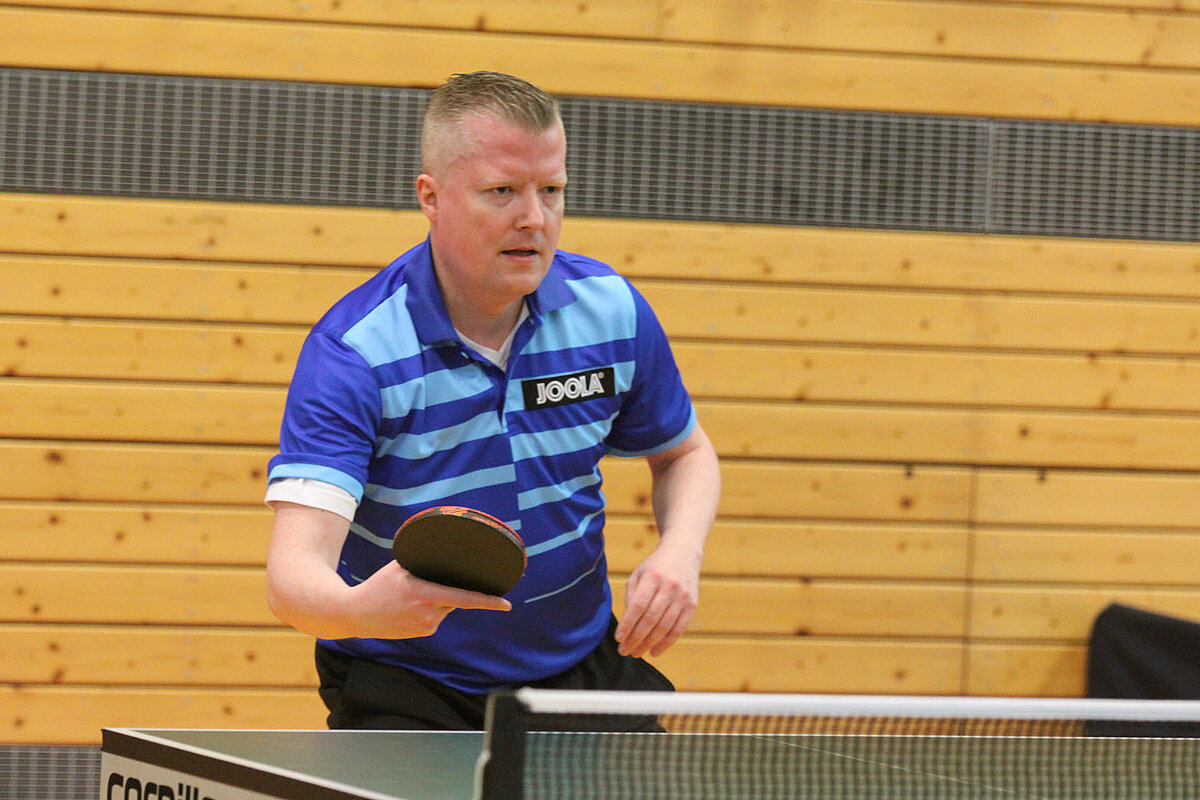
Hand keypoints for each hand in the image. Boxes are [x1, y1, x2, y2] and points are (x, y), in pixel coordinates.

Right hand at [347, 560, 511, 638]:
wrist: (354, 614)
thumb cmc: (377, 586)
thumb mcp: (399, 567)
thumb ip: (423, 561)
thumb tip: (445, 547)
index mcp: (425, 596)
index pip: (464, 599)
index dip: (487, 602)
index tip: (506, 604)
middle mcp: (429, 614)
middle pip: (455, 599)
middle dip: (453, 589)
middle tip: (433, 582)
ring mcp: (426, 627)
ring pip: (446, 608)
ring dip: (439, 599)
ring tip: (412, 595)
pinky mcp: (422, 633)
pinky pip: (436, 616)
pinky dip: (431, 608)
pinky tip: (411, 606)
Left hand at [614, 539, 700, 657]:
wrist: (683, 553)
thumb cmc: (654, 568)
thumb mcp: (638, 575)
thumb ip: (631, 597)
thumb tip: (627, 626)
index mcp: (653, 576)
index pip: (638, 605)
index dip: (628, 624)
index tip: (618, 638)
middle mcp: (670, 586)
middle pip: (651, 619)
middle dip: (636, 638)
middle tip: (624, 651)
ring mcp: (683, 596)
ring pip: (665, 627)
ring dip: (649, 644)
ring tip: (636, 653)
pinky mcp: (692, 605)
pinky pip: (679, 629)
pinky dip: (666, 643)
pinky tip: (654, 651)